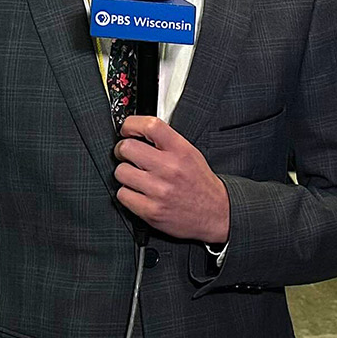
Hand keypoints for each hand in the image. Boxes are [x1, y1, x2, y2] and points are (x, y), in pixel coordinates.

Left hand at [113, 116, 230, 243]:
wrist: (215, 213)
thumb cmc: (199, 183)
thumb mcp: (190, 154)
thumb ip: (166, 142)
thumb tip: (136, 132)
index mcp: (181, 151)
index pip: (150, 126)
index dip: (131, 124)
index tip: (126, 129)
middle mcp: (170, 169)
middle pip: (127, 148)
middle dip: (123, 151)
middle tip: (128, 156)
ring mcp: (159, 191)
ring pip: (121, 172)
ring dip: (125, 174)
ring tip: (136, 177)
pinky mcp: (151, 211)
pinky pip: (122, 195)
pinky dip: (127, 194)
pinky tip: (139, 193)